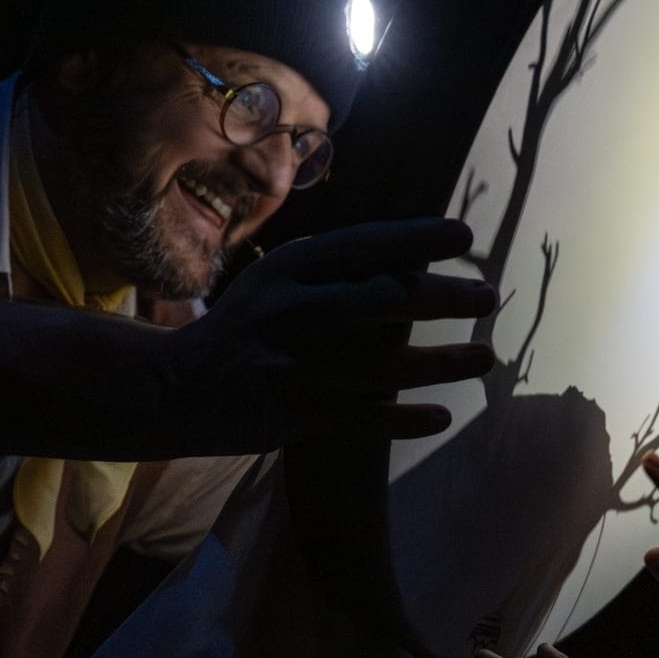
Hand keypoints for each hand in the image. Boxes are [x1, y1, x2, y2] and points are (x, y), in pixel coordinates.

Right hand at [162, 217, 497, 454]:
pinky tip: (442, 416)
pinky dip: (402, 420)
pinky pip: (358, 422)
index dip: (416, 238)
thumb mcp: (273, 282)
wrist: (170, 389)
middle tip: (488, 296)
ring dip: (440, 363)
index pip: (361, 246)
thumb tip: (413, 256)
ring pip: (379, 367)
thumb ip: (330, 270)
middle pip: (378, 302)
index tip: (465, 235)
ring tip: (485, 357)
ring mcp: (287, 369)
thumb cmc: (243, 329)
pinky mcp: (287, 419)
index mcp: (284, 270)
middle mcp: (286, 314)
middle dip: (440, 297)